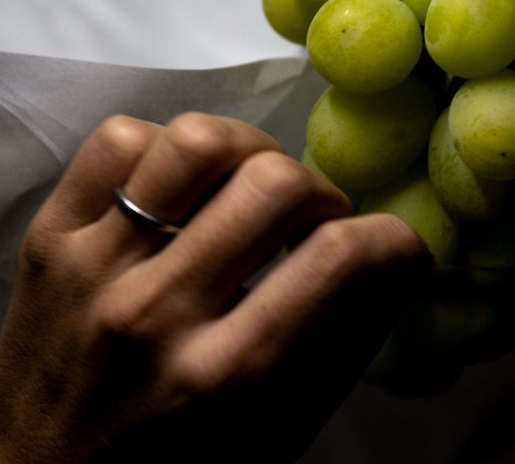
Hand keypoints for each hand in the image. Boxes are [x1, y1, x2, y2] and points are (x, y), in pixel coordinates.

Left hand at [0, 114, 431, 463]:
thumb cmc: (176, 462)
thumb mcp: (279, 428)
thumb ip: (348, 339)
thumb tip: (406, 259)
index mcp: (225, 375)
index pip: (338, 258)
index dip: (394, 239)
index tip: (399, 247)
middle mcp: (156, 312)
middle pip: (275, 184)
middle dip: (323, 195)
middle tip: (316, 226)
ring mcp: (93, 267)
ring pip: (197, 142)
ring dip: (251, 154)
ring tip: (251, 191)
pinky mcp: (49, 239)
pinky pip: (120, 140)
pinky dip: (168, 149)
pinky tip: (185, 189)